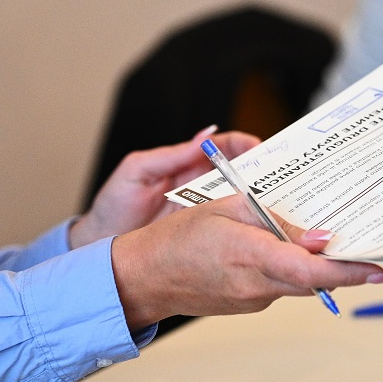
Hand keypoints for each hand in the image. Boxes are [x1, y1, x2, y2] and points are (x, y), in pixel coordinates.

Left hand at [69, 126, 259, 247]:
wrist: (99, 246)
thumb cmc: (113, 206)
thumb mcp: (137, 170)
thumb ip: (171, 155)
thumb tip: (204, 135)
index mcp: (186, 164)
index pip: (225, 147)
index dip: (246, 145)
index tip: (262, 149)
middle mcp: (199, 186)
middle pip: (240, 173)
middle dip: (263, 171)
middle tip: (283, 176)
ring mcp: (203, 212)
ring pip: (240, 202)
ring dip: (259, 201)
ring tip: (276, 203)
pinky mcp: (203, 235)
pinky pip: (229, 227)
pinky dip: (245, 226)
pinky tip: (257, 228)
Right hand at [110, 195, 382, 328]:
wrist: (144, 278)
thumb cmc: (179, 237)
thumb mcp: (228, 208)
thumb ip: (276, 219)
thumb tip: (322, 236)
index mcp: (251, 257)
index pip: (312, 270)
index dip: (350, 271)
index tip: (380, 269)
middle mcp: (257, 286)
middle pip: (316, 279)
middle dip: (346, 266)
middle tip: (374, 247)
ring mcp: (255, 300)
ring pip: (301, 282)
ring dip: (318, 266)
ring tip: (329, 240)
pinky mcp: (251, 304)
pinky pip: (283, 285)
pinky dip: (293, 269)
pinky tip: (287, 249)